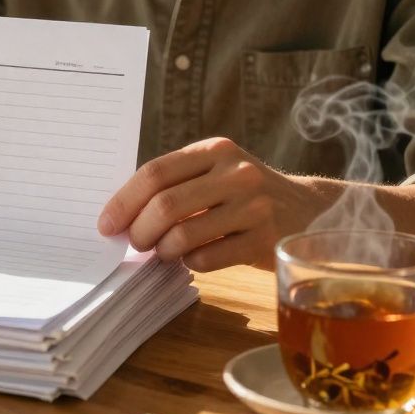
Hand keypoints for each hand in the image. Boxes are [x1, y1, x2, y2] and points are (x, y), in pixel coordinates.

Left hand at [96, 137, 325, 271]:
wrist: (308, 210)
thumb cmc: (244, 194)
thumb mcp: (216, 172)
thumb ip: (176, 184)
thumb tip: (120, 216)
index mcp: (215, 150)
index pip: (155, 172)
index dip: (124, 201)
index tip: (106, 224)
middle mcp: (236, 173)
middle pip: (166, 204)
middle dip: (139, 230)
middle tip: (135, 243)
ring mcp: (254, 206)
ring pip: (184, 234)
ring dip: (163, 250)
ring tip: (164, 252)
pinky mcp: (265, 240)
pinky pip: (209, 258)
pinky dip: (191, 262)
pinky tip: (193, 258)